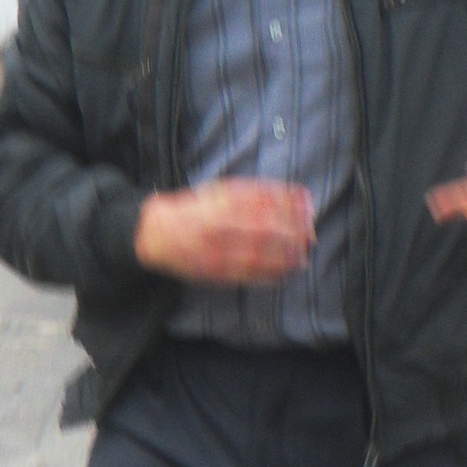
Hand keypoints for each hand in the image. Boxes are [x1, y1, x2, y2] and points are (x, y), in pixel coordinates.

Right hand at [135, 179, 315, 282]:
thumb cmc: (195, 210)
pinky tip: (284, 273)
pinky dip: (268, 275)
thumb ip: (253, 193)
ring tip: (302, 256)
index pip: (262, 200)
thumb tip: (292, 196)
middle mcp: (218, 225)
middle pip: (263, 228)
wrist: (156, 234)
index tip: (308, 206)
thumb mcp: (219, 191)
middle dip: (291, 232)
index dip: (289, 204)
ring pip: (257, 254)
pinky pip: (246, 275)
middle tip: (310, 234)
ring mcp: (216, 250)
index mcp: (219, 201)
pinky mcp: (214, 271)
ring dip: (284, 257)